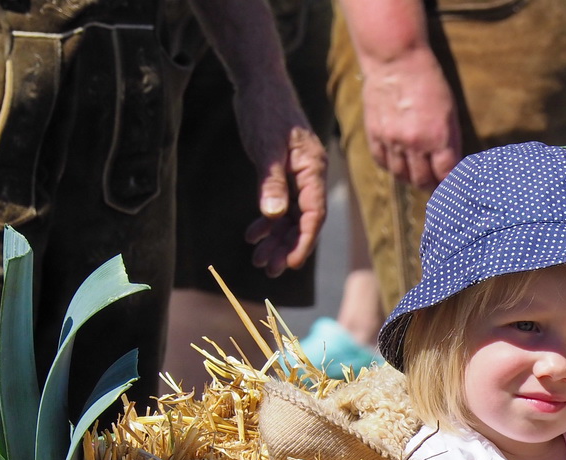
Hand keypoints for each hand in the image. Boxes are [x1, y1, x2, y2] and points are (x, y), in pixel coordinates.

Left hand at [234, 101, 328, 275]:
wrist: (260, 85)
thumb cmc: (265, 111)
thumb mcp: (266, 147)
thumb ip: (271, 182)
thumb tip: (275, 216)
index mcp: (312, 170)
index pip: (313, 214)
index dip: (303, 241)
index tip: (289, 263)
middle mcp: (309, 176)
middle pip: (302, 221)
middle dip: (286, 246)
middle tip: (267, 270)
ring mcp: (297, 176)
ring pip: (290, 217)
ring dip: (275, 239)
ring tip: (257, 259)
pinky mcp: (283, 173)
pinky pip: (280, 205)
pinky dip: (267, 221)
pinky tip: (252, 234)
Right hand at [361, 51, 462, 188]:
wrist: (395, 60)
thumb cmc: (429, 83)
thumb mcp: (450, 113)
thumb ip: (451, 142)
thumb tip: (453, 168)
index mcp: (438, 137)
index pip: (446, 176)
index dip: (452, 187)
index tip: (454, 192)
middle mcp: (414, 143)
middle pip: (422, 180)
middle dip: (432, 187)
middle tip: (437, 188)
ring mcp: (392, 140)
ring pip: (401, 175)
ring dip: (412, 179)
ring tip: (419, 178)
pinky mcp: (374, 134)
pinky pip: (382, 162)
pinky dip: (392, 167)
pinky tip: (400, 165)